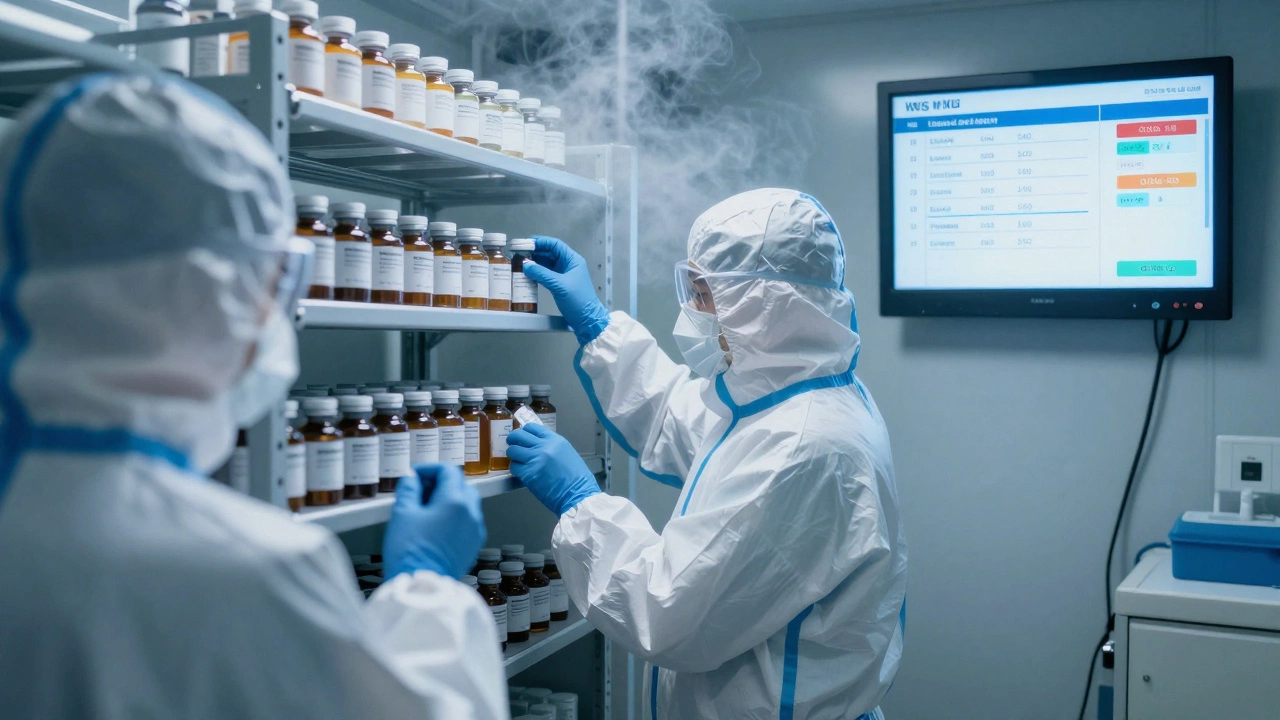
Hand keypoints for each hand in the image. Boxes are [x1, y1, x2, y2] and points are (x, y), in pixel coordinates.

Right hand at [384, 465, 485, 580]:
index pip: (448, 471)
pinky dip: (455, 515)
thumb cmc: (410, 552)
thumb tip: (411, 478)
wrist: (421, 586)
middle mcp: (471, 513)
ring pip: (467, 502)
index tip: (415, 475)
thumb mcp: (402, 513)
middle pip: (461, 484)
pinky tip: (435, 524)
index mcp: (456, 501)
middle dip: (440, 482)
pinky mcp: (473, 545)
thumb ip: (408, 488)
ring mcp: (475, 530)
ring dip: (449, 498)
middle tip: (419, 489)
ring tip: (425, 508)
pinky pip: (468, 521)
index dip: (429, 469)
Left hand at [507, 424, 600, 515]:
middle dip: (513, 440)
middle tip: (514, 445)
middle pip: (518, 435)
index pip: (531, 427)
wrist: (578, 495)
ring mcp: (535, 460)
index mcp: (555, 440)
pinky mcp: (528, 474)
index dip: (524, 431)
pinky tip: (522, 472)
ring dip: (514, 456)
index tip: (522, 436)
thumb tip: (536, 444)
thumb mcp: (566, 453)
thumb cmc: (576, 478)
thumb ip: (551, 446)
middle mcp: (544, 447)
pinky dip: (515, 469)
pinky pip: (514, 467)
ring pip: (512, 450)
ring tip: (518, 461)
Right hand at [523, 236, 610, 343]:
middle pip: (549, 253)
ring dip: (534, 262)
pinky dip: (536, 272)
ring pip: (546, 263)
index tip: (527, 243)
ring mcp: (563, 275)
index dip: (541, 242)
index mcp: (572, 260)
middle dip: (535, 251)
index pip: (555, 245)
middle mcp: (568, 265)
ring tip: (521, 261)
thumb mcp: (559, 285)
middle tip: (520, 252)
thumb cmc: (580, 302)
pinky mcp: (558, 284)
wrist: (586, 320)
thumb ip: (542, 274)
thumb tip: (526, 265)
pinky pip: (545, 274)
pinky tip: (527, 272)